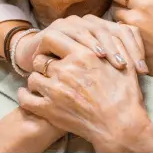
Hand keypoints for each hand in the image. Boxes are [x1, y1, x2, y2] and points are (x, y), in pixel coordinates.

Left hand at [18, 40, 152, 152]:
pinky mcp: (48, 109)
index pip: (53, 39)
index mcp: (83, 54)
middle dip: (45, 63)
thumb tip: (117, 27)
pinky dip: (26, 96)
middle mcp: (66, 69)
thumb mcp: (124, 63)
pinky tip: (31, 96)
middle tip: (49, 70)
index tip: (53, 51)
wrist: (120, 125)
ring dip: (38, 80)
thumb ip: (117, 43)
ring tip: (45, 85)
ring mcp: (55, 90)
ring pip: (33, 77)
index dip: (51, 44)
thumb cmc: (126, 95)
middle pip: (41, 59)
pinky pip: (26, 98)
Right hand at [31, 15, 148, 73]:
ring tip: (117, 63)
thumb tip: (144, 71)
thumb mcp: (99, 70)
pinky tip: (93, 56)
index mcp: (101, 27)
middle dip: (124, 49)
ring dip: (107, 47)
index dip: (136, 49)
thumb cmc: (74, 75)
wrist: (38, 70)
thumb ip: (118, 65)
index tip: (144, 70)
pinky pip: (72, 35)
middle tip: (132, 68)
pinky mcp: (53, 31)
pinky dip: (84, 44)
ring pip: (94, 30)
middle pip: (111, 30)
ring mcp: (70, 25)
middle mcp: (88, 22)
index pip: (125, 33)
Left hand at [108, 0, 152, 91]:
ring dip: (121, 27)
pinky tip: (133, 44)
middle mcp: (133, 18)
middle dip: (121, 12)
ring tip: (133, 32)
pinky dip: (122, 41)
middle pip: (114, 9)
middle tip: (131, 18)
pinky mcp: (126, 50)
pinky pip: (118, 41)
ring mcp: (128, 36)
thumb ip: (147, 2)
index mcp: (146, 4)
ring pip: (115, 25)